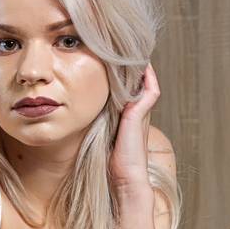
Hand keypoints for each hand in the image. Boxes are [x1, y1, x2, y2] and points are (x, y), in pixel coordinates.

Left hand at [109, 63, 158, 192]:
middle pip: (140, 81)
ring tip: (131, 51)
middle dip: (132, 66)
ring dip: (140, 67)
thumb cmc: (111, 163)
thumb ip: (100, 124)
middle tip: (124, 50)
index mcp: (130, 117)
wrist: (124, 178)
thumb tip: (79, 114)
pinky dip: (146, 75)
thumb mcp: (103, 137)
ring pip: (146, 81)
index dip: (124, 75)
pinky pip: (150, 87)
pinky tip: (138, 63)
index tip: (114, 61)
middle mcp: (139, 113)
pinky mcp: (141, 113)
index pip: (130, 89)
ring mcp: (142, 112)